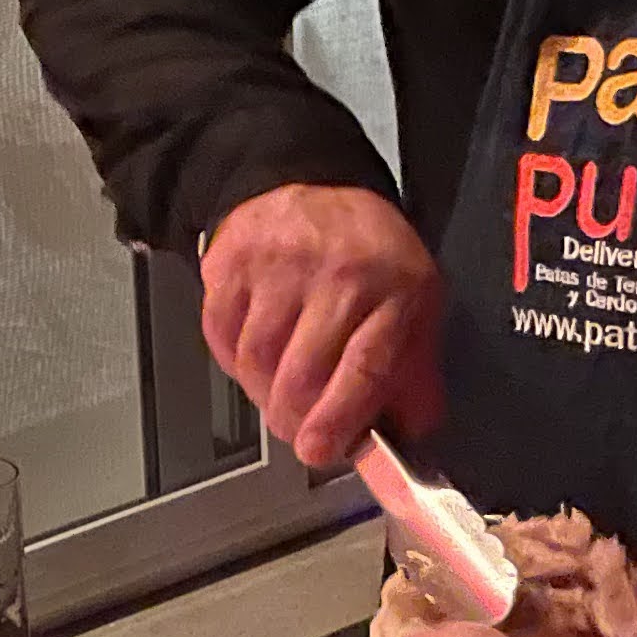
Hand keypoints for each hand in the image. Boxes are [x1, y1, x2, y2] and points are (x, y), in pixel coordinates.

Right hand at [200, 184, 444, 471]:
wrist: (315, 185)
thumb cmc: (371, 258)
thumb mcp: (416, 306)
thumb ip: (413, 375)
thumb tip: (407, 437)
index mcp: (396, 290)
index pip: (364, 367)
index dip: (337, 418)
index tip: (318, 450)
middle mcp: (339, 273)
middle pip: (301, 372)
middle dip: (293, 418)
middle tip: (296, 430)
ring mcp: (280, 264)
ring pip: (255, 359)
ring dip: (261, 392)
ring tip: (276, 391)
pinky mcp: (233, 260)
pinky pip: (221, 335)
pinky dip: (232, 360)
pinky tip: (253, 356)